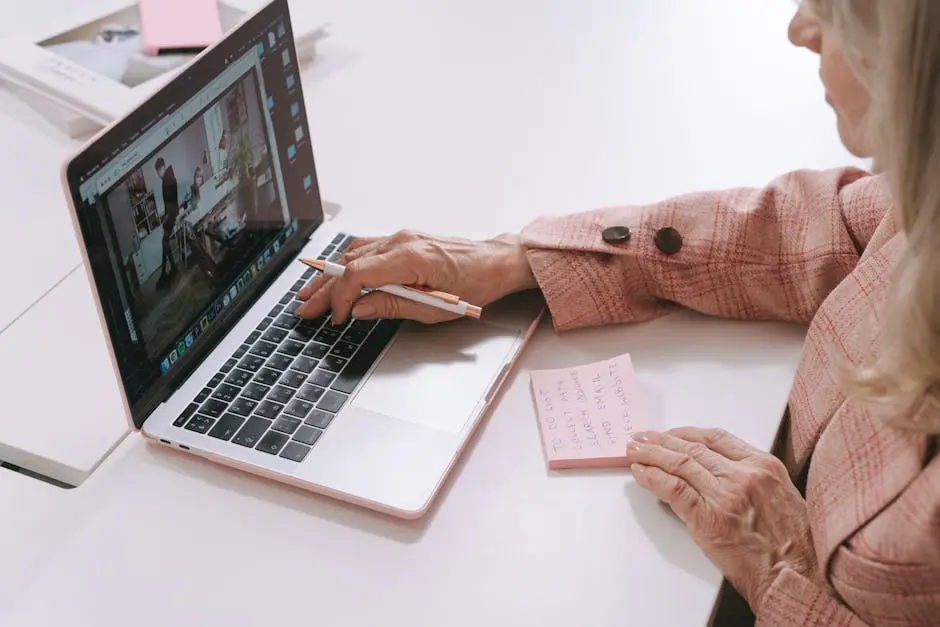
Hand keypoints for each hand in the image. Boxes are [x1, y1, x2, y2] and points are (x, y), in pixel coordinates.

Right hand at [296, 230, 537, 323]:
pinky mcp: (403, 239)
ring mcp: (401, 237)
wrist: (493, 262)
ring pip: (353, 253)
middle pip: (348, 263)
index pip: (358, 274)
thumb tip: (359, 309)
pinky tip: (335, 274)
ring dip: (330, 274)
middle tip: (304, 307)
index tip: (335, 317)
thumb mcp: (434, 307)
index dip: (339, 297)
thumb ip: (392, 306)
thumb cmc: (474, 283)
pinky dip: (346, 263)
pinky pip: (366, 248)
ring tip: (311, 292)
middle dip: (324, 287)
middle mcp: (401, 241)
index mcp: (410, 257)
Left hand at [624, 427, 818, 610]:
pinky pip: (673, 489)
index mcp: (764, 466)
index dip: (687, 433)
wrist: (797, 577)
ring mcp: (725, 494)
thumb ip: (751, 481)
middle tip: (643, 437)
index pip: (716, 438)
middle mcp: (744, 474)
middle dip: (662, 440)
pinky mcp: (708, 517)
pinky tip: (640, 473)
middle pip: (693, 448)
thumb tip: (711, 476)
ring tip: (634, 451)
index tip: (670, 433)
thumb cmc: (794, 547)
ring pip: (679, 464)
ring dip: (651, 455)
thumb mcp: (781, 498)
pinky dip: (652, 478)